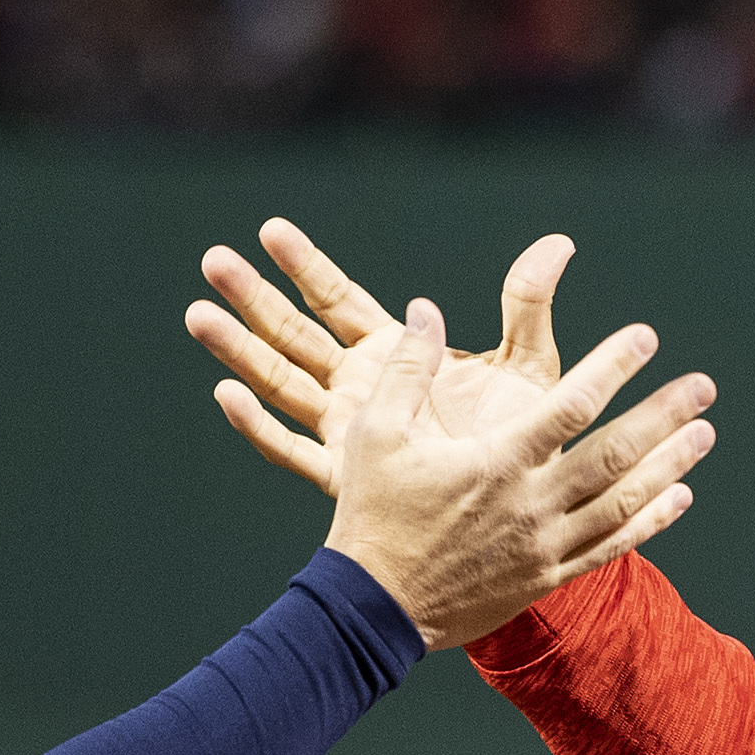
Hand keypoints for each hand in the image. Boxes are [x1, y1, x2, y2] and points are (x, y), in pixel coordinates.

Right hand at [189, 218, 577, 491]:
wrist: (509, 524)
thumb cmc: (517, 442)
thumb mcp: (524, 369)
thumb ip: (527, 307)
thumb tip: (557, 244)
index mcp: (391, 356)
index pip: (338, 300)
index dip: (304, 265)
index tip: (268, 230)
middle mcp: (358, 391)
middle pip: (294, 335)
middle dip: (253, 297)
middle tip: (211, 260)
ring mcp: (345, 434)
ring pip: (281, 383)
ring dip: (239, 350)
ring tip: (196, 314)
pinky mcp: (345, 476)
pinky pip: (293, 451)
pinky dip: (258, 426)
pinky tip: (225, 397)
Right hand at [313, 294, 713, 650]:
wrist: (373, 609)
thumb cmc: (372, 517)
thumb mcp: (373, 434)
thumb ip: (406, 368)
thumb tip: (425, 309)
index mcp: (497, 462)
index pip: (572, 405)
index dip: (614, 366)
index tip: (645, 338)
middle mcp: (531, 504)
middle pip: (615, 453)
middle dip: (664, 415)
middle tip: (702, 387)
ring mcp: (544, 546)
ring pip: (624, 501)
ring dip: (669, 465)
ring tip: (704, 434)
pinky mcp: (545, 578)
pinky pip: (610, 548)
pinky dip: (650, 523)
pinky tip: (678, 498)